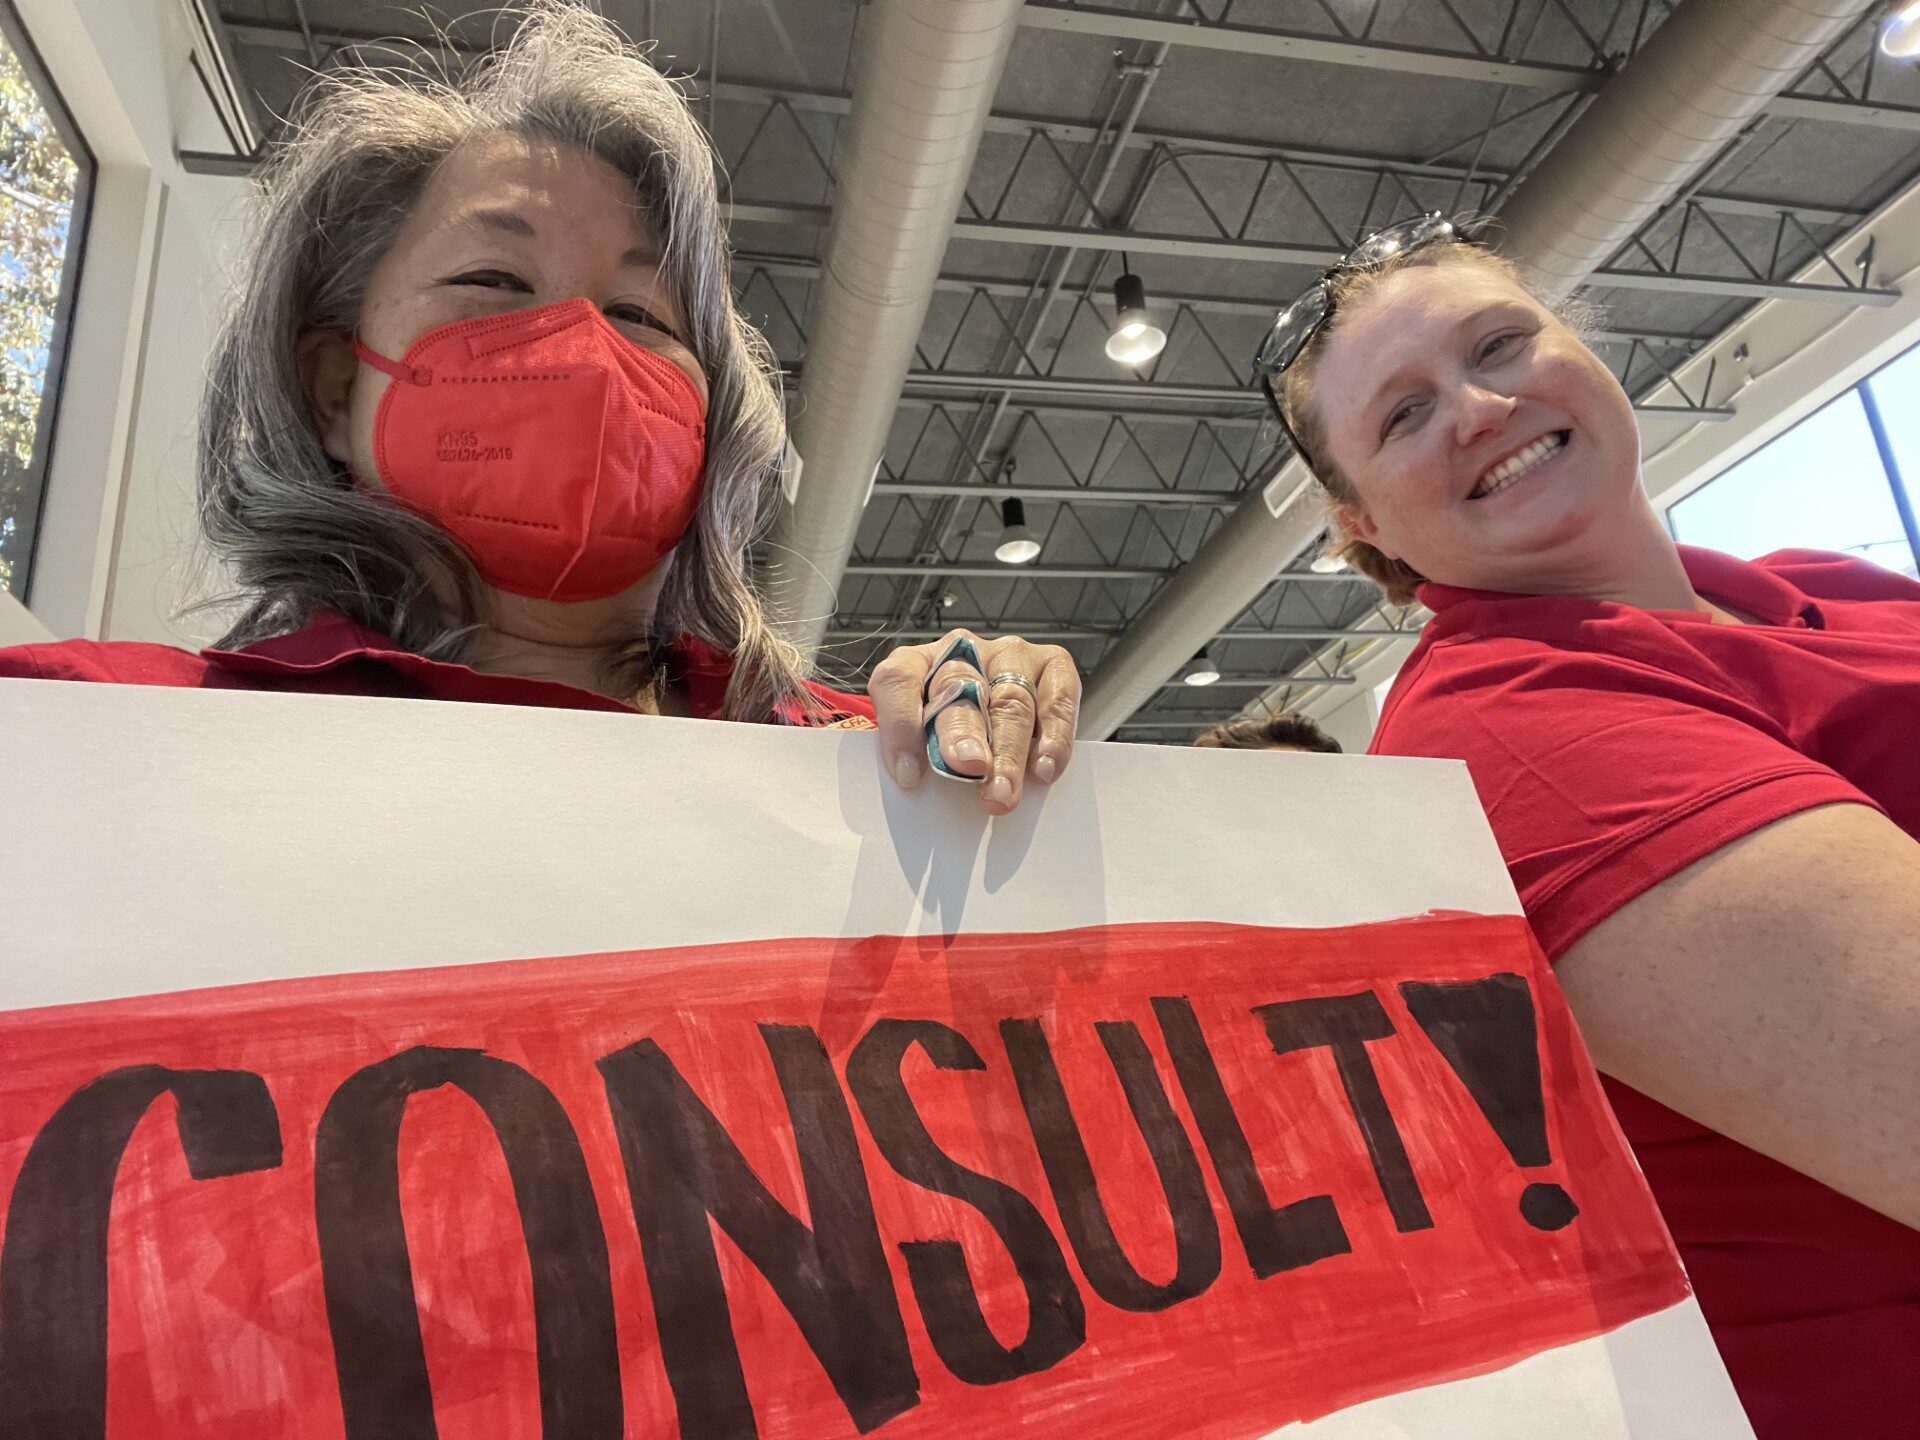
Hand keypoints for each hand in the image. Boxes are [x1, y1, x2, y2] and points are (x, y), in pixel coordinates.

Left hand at [868, 629, 1080, 813]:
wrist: (997, 725)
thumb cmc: (950, 739)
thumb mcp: (923, 744)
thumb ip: (918, 755)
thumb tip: (920, 784)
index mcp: (915, 664)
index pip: (898, 679)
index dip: (901, 724)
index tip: (908, 775)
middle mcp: (962, 651)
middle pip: (961, 686)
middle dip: (965, 732)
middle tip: (970, 768)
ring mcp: (1010, 655)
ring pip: (1011, 699)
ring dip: (1009, 750)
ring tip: (1003, 791)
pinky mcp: (1051, 664)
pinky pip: (1059, 696)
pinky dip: (1054, 735)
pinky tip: (1045, 768)